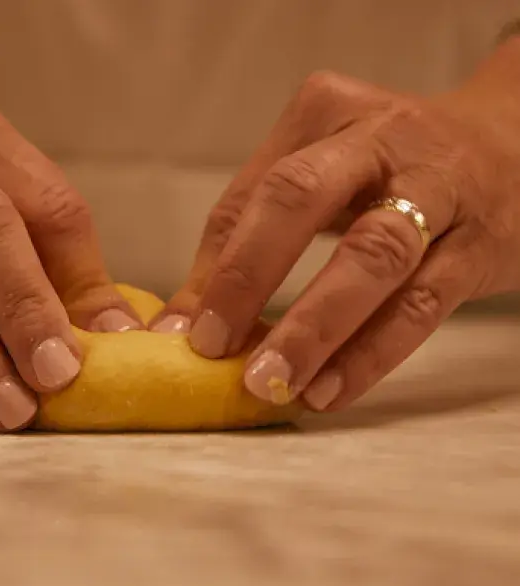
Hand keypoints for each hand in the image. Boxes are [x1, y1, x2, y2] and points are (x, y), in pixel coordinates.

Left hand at [153, 69, 519, 412]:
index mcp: (324, 113)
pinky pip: (420, 305)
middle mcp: (379, 137)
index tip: (182, 331)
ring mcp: (437, 186)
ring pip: (369, 257)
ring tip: (272, 382)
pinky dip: (369, 353)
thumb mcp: (326, 173)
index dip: (214, 268)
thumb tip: (186, 322)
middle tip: (213, 347)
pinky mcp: (481, 243)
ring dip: (312, 328)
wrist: (516, 144)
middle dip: (248, 277)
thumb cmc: (394, 168)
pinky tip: (329, 389)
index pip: (251, 194)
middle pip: (299, 199)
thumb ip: (256, 233)